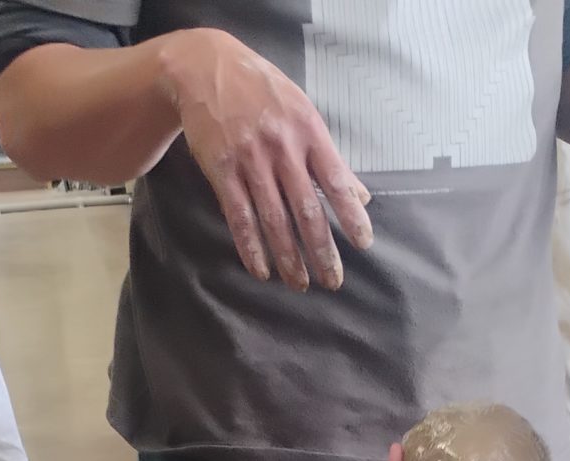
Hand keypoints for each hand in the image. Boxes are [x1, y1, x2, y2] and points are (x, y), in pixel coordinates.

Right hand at [161, 29, 372, 291]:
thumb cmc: (262, 92)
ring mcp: (250, 161)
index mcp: (309, 132)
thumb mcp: (303, 112)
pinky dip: (251, 247)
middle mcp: (282, 148)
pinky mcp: (222, 171)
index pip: (336, 181)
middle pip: (306, 209)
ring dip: (288, 257)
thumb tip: (361, 196)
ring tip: (300, 284)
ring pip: (273, 219)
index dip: (351, 215)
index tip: (363, 244)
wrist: (207, 68)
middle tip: (332, 281)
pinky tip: (262, 270)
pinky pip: (239, 217)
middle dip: (321, 250)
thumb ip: (330, 157)